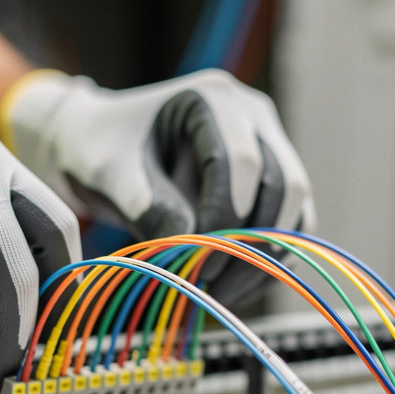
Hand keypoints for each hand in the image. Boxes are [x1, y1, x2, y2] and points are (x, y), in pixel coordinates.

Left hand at [2, 68, 314, 305]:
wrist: (100, 148)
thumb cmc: (100, 150)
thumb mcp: (111, 174)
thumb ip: (148, 207)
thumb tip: (193, 251)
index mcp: (214, 98)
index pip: (242, 162)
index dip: (225, 218)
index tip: (196, 261)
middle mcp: (252, 117)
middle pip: (283, 186)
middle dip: (250, 244)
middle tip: (210, 285)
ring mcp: (269, 150)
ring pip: (294, 212)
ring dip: (264, 261)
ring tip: (218, 294)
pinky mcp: (270, 186)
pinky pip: (287, 231)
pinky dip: (266, 265)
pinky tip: (229, 289)